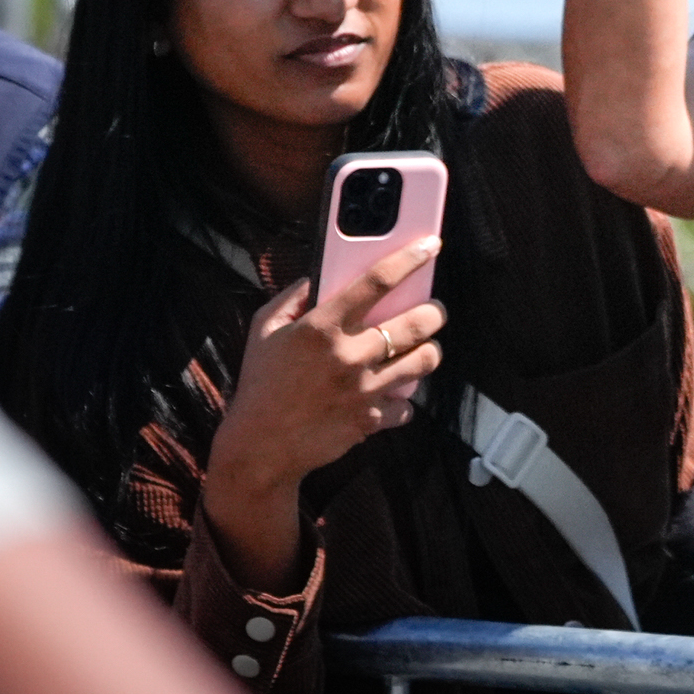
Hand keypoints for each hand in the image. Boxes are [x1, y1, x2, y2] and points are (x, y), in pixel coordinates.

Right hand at [200, 238, 445, 590]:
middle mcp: (349, 355)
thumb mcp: (264, 330)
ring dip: (428, 351)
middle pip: (417, 323)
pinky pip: (407, 404)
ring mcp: (364, 390)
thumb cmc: (261, 384)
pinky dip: (403, 398)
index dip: (409, 258)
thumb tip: (318, 278)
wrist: (260, 448)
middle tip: (432, 311)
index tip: (430, 245)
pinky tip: (391, 391)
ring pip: (424, 362)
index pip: (376, 281)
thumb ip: (293, 298)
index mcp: (322, 327)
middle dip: (434, 312)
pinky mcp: (371, 420)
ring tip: (420, 348)